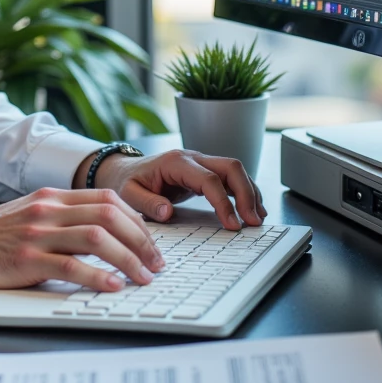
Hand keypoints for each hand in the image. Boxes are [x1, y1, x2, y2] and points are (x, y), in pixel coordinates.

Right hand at [0, 187, 165, 293]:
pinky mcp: (27, 260)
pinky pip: (71, 267)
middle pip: (110, 215)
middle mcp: (48, 211)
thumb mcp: (29, 217)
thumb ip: (62, 221)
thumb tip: (104, 237)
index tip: (151, 243)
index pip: (107, 199)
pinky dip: (98, 277)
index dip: (136, 221)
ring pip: (98, 238)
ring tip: (144, 278)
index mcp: (51, 198)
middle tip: (156, 264)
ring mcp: (37, 234)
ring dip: (129, 260)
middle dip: (141, 241)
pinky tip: (113, 287)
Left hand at [83, 148, 264, 230]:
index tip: (233, 224)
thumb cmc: (127, 181)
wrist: (123, 170)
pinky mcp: (205, 172)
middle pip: (231, 167)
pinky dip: (245, 192)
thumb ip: (146, 202)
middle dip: (247, 193)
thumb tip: (166, 212)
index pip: (209, 179)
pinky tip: (251, 209)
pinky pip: (231, 178)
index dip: (224, 202)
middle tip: (253, 221)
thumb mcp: (128, 193)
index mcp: (175, 162)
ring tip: (258, 219)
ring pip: (235, 170)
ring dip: (250, 192)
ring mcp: (201, 163)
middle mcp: (192, 158)